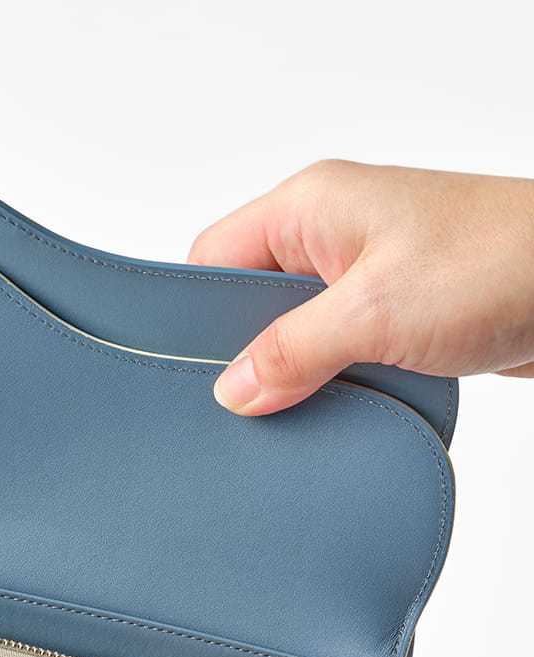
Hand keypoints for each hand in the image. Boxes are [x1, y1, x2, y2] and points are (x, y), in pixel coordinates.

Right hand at [188, 160, 533, 414]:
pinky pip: (333, 346)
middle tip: (244, 403)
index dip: (196, 316)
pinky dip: (329, 378)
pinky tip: (331, 405)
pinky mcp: (390, 307)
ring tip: (293, 408)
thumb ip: (292, 352)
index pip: (212, 259)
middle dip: (246, 352)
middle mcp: (329, 234)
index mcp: (308, 206)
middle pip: (248, 299)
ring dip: (294, 371)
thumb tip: (233, 391)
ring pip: (291, 330)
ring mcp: (361, 272)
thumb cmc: (503, 261)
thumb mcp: (375, 313)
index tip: (195, 374)